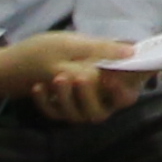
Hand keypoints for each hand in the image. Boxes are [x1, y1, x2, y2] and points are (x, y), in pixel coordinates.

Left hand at [0, 34, 141, 122]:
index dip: (121, 92)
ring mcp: (77, 109)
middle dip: (88, 97)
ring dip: (66, 98)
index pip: (127, 97)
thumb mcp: (81, 45)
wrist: (29, 59)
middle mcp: (98, 101)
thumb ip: (105, 50)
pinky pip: (54, 114)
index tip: (109, 78)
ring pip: (76, 116)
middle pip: (100, 113)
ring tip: (56, 77)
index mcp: (112, 85)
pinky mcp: (59, 111)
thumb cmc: (64, 48)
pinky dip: (44, 102)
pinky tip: (38, 87)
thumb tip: (131, 51)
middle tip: (79, 77)